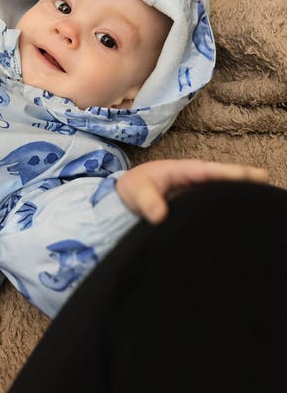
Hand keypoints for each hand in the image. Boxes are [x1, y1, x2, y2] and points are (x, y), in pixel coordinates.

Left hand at [116, 158, 269, 223]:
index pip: (212, 172)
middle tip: (269, 189)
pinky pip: (213, 206)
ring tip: (262, 204)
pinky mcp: (193, 207)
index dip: (233, 174)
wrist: (123, 199)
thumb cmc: (133, 188)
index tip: (255, 176)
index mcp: (183, 171)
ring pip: (221, 193)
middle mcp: (194, 181)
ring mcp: (195, 194)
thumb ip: (147, 201)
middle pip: (224, 181)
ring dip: (238, 197)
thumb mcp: (137, 191)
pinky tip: (240, 221)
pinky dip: (226, 209)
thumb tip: (159, 216)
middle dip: (246, 184)